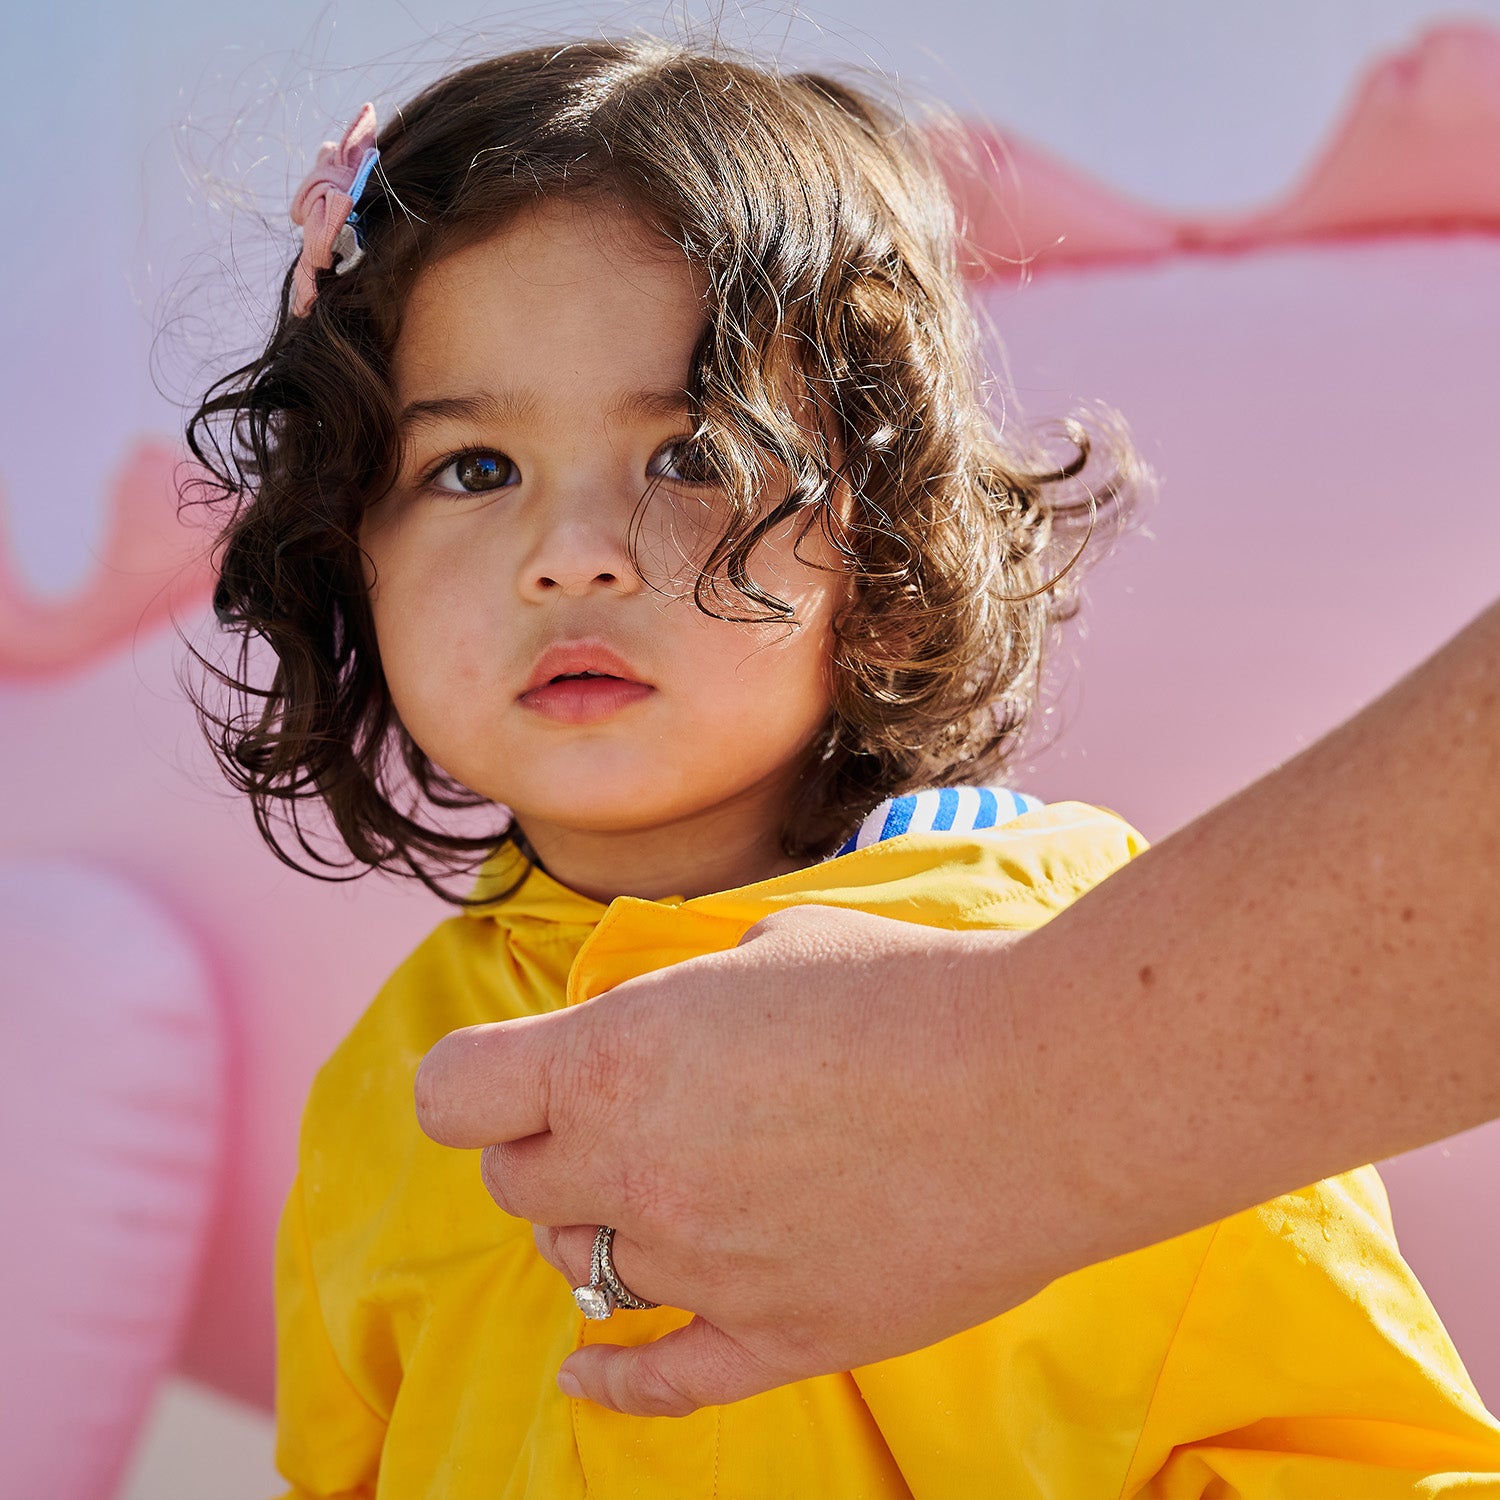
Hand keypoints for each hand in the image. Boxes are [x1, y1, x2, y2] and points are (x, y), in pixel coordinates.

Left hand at [415, 906, 1074, 1415]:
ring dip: (601, 1230)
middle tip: (612, 1124)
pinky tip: (588, 1374)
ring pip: (585, 1271)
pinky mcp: (778, 1338)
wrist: (1041, 1085)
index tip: (507, 1077)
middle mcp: (635, 1172)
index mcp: (615, 1060)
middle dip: (549, 1150)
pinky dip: (614, 1377)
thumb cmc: (908, 990)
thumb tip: (645, 1027)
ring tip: (663, 1193)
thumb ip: (677, 998)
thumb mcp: (768, 946)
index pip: (455, 1094)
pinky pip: (658, 1378)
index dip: (475, 1082)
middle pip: (518, 1186)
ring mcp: (703, 1267)